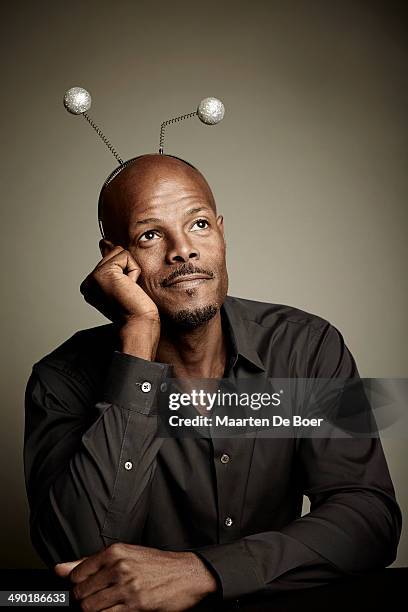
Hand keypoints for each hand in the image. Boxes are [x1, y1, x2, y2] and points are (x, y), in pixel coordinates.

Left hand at [54, 542, 217, 610]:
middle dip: (85, 599)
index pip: (77, 573)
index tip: (87, 587)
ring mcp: (127, 587)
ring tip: (110, 603)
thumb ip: (90, 562)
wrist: (187, 574)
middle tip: (101, 597)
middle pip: (81, 593)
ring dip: (95, 610)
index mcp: (115, 552)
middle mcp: (119, 567)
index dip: (79, 584)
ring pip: (90, 608)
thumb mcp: (126, 555)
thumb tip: (59, 569)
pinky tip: (118, 609)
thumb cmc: (157, 564)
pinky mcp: (136, 606)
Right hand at [80, 246, 158, 325]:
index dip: (125, 274)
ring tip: (128, 290)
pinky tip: (130, 287)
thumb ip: (112, 263)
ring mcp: (93, 277)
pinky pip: (125, 256)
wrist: (139, 324)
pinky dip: (134, 271)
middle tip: (128, 292)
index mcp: (90, 286)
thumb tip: (103, 242)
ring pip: (119, 252)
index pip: (111, 260)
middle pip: (114, 254)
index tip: (124, 295)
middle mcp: (87, 283)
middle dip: (128, 270)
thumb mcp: (122, 284)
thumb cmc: (135, 310)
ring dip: (131, 270)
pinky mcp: (103, 273)